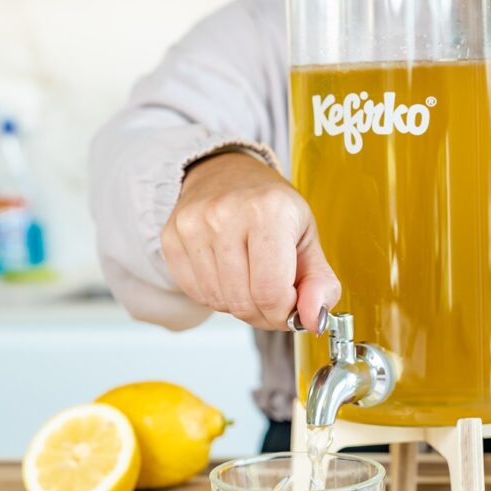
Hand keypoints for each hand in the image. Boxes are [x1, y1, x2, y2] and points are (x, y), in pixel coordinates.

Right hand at [161, 152, 340, 331]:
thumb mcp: (307, 237)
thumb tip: (314, 318)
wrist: (226, 172)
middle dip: (263, 313)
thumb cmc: (270, 206)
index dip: (284, 313)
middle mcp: (226, 215)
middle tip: (272, 299)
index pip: (271, 292)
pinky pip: (196, 293)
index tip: (291, 307)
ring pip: (219, 301)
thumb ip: (319, 282)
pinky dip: (215, 295)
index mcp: (268, 211)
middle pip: (243, 302)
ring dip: (239, 304)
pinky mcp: (171, 237)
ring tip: (249, 280)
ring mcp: (193, 226)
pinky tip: (226, 273)